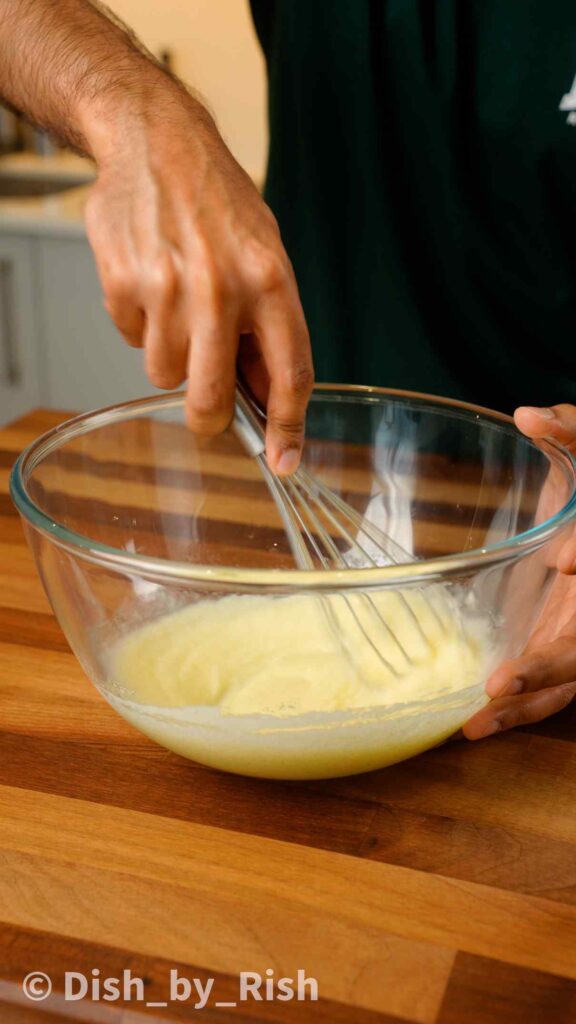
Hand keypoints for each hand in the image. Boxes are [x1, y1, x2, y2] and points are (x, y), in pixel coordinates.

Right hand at [82, 82, 312, 474]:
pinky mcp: (124, 285)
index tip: (284, 460)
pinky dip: (141, 323)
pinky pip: (132, 340)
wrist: (156, 141)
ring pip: (165, 375)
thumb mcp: (265, 257)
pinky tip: (150, 281)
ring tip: (177, 303)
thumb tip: (265, 400)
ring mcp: (169, 289)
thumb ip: (268, 329)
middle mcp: (222, 291)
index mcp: (271, 282)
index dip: (288, 427)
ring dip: (172, 355)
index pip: (290, 374)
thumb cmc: (218, 203)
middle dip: (209, 417)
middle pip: (212, 399)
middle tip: (208, 409)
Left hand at [464, 404, 575, 739]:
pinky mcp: (561, 653)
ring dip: (526, 704)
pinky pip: (544, 694)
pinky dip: (513, 711)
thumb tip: (528, 415)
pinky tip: (470, 725)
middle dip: (553, 663)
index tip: (565, 560)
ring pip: (567, 681)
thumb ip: (570, 432)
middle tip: (506, 676)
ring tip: (478, 719)